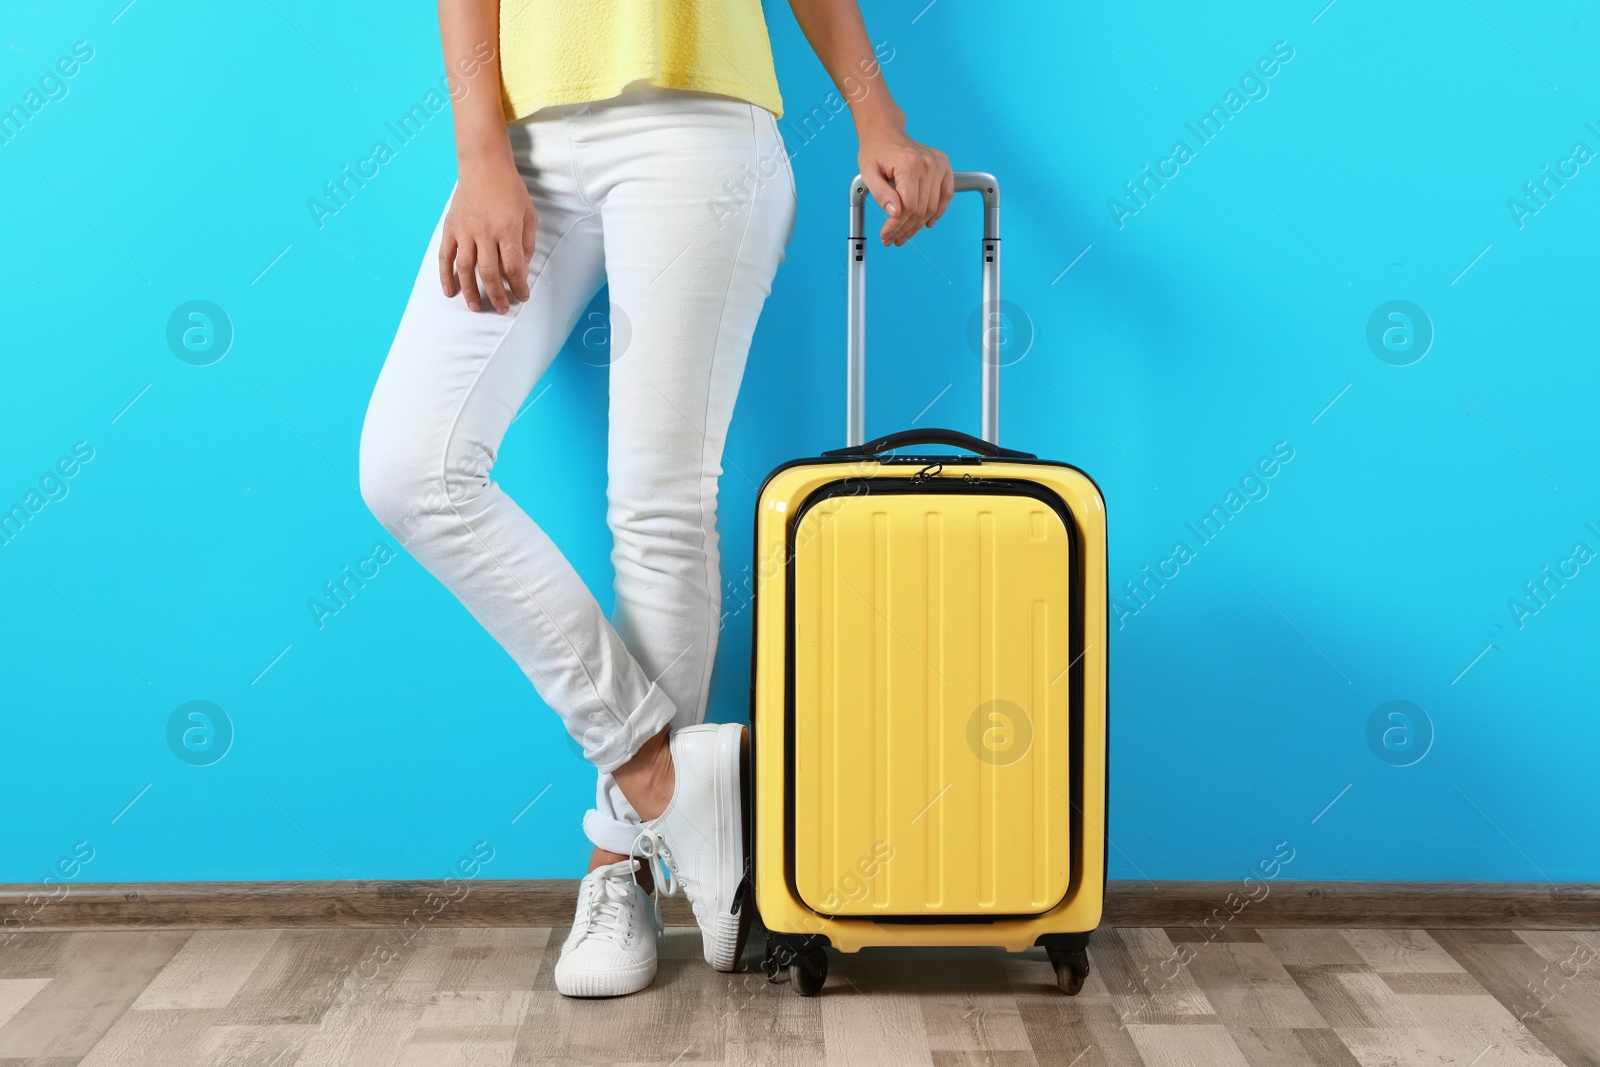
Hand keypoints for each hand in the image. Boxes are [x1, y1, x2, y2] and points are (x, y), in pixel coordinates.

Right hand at [439, 158, 537, 313]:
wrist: (484, 165)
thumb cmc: (510, 189)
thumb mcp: (528, 214)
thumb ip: (527, 242)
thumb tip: (524, 269)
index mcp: (507, 229)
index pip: (514, 267)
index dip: (519, 286)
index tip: (522, 297)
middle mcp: (485, 232)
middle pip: (490, 273)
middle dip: (497, 295)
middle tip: (502, 308)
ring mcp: (465, 231)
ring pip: (466, 268)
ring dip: (471, 291)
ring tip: (477, 307)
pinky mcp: (450, 228)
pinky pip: (445, 256)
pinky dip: (446, 275)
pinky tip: (450, 291)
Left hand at [857, 124, 952, 246]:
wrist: (885, 132)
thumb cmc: (875, 151)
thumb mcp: (868, 172)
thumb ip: (880, 193)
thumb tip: (894, 213)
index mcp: (909, 165)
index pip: (908, 206)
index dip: (896, 226)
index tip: (885, 235)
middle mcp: (928, 164)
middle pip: (920, 209)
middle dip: (905, 229)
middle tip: (893, 239)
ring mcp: (939, 164)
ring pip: (932, 207)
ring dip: (918, 225)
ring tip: (904, 234)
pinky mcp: (944, 166)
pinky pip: (946, 195)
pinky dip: (938, 211)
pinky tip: (927, 223)